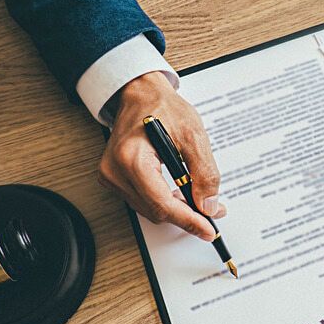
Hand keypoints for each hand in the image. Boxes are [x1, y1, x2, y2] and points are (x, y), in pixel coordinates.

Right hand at [99, 71, 226, 239]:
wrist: (142, 94)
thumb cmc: (163, 107)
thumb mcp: (194, 135)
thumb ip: (204, 172)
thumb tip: (209, 205)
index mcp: (131, 158)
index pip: (162, 203)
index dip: (189, 220)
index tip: (208, 229)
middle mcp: (115, 170)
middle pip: (156, 211)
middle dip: (186, 215)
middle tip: (213, 213)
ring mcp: (111, 176)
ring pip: (149, 210)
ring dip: (176, 210)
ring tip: (199, 201)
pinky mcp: (114, 178)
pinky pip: (143, 201)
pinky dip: (163, 202)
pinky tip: (179, 194)